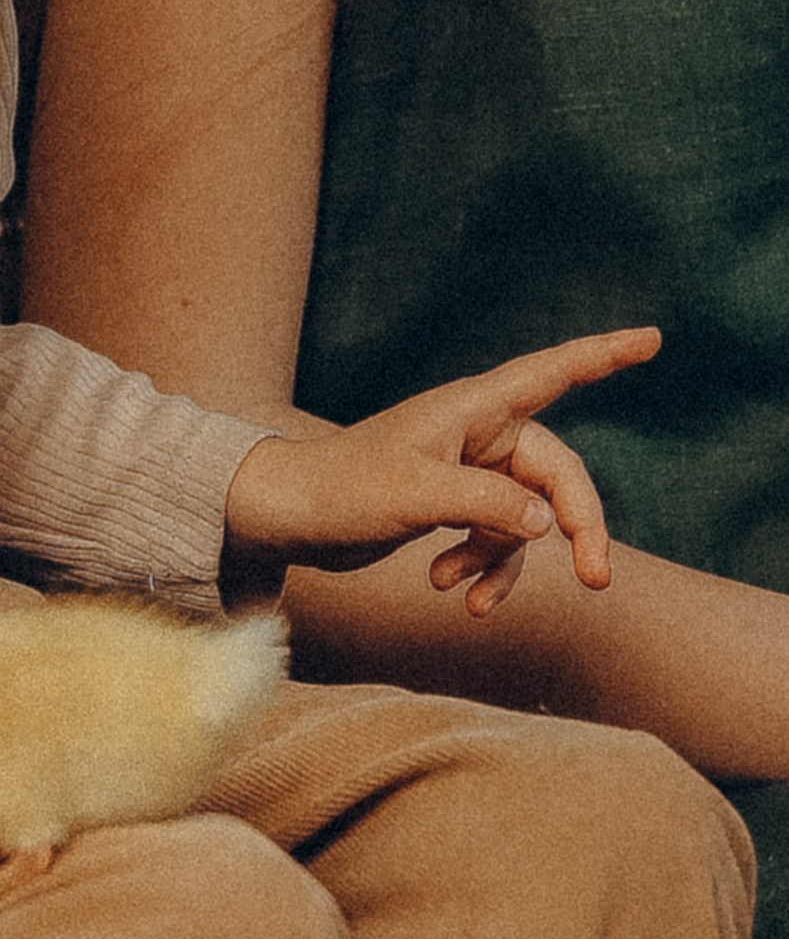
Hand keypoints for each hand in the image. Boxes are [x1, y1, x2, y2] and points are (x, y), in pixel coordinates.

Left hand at [223, 328, 656, 614]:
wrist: (285, 516)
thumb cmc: (341, 489)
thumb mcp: (417, 496)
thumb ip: (487, 506)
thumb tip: (549, 524)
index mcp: (474, 408)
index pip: (553, 373)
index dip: (605, 356)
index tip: (653, 339)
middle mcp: (479, 433)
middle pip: (556, 475)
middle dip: (576, 527)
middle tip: (598, 579)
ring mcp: (468, 471)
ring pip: (525, 518)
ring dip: (506, 563)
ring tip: (467, 600)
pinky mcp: (452, 506)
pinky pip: (494, 539)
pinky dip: (480, 568)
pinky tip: (446, 589)